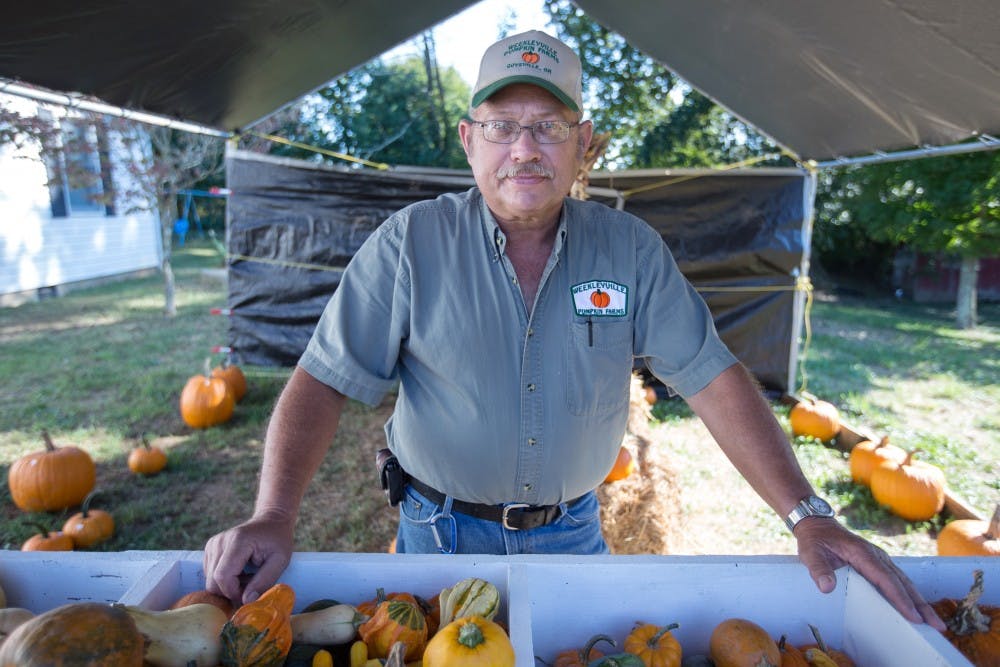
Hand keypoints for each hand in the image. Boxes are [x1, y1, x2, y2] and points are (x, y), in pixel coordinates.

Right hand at [203, 515, 294, 606]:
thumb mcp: (280, 560)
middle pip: (213, 581)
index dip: (233, 592)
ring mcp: (213, 544)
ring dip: (228, 586)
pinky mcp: (210, 549)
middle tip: (251, 587)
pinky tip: (240, 573)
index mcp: (237, 541)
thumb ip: (264, 581)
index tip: (250, 595)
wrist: (271, 521)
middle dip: (231, 592)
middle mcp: (219, 541)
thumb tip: (247, 601)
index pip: (222, 576)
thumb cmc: (278, 540)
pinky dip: (224, 580)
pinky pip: (210, 574)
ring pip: (210, 580)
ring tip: (248, 577)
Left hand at [793, 517, 945, 630]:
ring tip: (935, 622)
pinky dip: (910, 595)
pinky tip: (918, 609)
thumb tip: (827, 587)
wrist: (817, 524)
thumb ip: (818, 569)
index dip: (900, 598)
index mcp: (863, 553)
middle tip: (937, 626)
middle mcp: (877, 555)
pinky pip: (898, 580)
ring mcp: (880, 559)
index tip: (913, 616)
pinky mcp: (879, 564)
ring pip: (904, 582)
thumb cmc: (815, 540)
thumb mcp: (810, 552)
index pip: (885, 579)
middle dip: (920, 605)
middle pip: (902, 582)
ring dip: (920, 602)